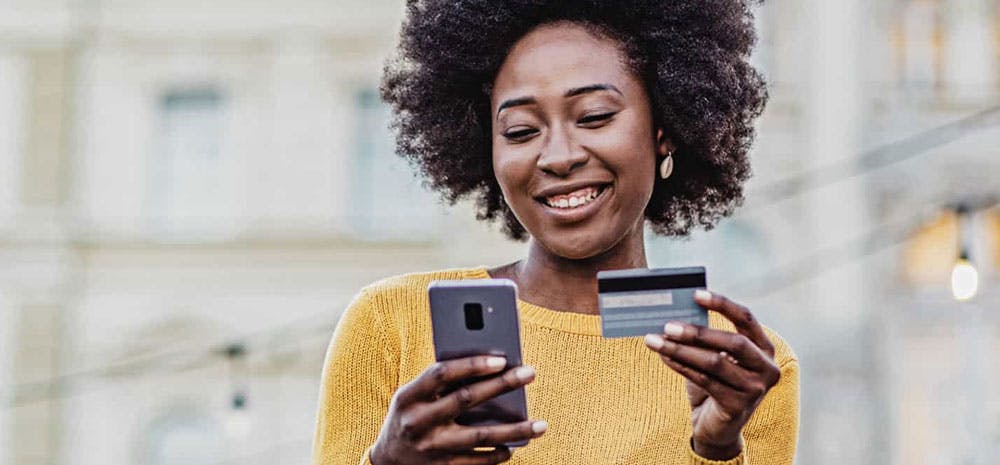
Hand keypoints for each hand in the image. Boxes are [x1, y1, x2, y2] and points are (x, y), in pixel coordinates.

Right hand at [369, 356, 546, 464]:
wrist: (386, 463)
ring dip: (514, 430)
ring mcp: (431, 448)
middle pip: (467, 399)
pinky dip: (498, 453)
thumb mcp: (411, 397)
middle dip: (501, 384)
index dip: (471, 364)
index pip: (442, 374)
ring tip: (541, 424)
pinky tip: (514, 446)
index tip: (500, 358)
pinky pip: (478, 461)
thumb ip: (439, 384)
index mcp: (408, 396)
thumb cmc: (408, 417)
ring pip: (480, 436)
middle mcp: (418, 422)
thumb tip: (487, 366)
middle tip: (530, 372)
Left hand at [644, 290, 779, 460]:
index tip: (696, 294)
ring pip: (715, 362)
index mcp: (764, 349)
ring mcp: (755, 389)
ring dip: (681, 349)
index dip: (722, 304)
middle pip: (733, 342)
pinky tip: (664, 357)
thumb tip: (676, 316)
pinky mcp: (737, 406)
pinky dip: (681, 366)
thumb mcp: (716, 358)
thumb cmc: (715, 385)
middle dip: (698, 332)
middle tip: (668, 325)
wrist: (717, 428)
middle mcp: (767, 368)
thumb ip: (707, 340)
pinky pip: (704, 380)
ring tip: (655, 340)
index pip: (746, 319)